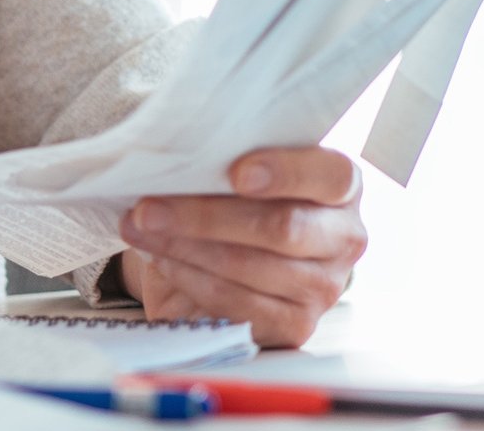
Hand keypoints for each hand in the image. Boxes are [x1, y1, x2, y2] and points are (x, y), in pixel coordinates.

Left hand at [118, 146, 364, 348]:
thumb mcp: (241, 171)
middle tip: (148, 206)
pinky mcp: (295, 326)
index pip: (331, 176)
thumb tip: (176, 156)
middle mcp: (344, 238)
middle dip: (205, 215)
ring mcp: (324, 288)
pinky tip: (160, 257)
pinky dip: (188, 277)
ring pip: (250, 266)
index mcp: (342, 187)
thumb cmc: (238, 200)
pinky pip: (235, 303)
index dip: (286, 172)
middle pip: (281, 227)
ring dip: (184, 246)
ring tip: (140, 228)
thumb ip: (230, 159)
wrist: (231, 256)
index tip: (236, 172)